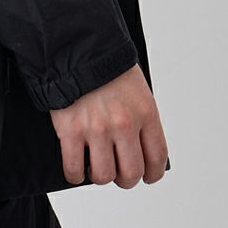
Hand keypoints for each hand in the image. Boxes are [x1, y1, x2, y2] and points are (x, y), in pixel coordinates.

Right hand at [49, 65, 167, 188]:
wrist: (75, 47)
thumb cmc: (106, 67)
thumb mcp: (137, 90)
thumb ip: (141, 119)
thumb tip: (137, 149)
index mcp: (146, 113)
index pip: (157, 158)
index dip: (152, 174)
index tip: (146, 176)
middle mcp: (124, 124)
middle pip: (131, 173)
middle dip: (125, 179)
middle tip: (118, 174)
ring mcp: (96, 129)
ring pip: (103, 175)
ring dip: (100, 177)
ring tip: (94, 168)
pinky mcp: (70, 130)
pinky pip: (73, 168)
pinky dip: (75, 175)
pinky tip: (76, 169)